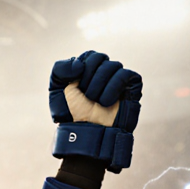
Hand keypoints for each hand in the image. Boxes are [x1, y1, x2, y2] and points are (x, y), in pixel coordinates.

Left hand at [49, 51, 141, 172]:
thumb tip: (80, 63)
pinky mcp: (132, 86)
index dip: (81, 69)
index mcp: (89, 70)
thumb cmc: (72, 115)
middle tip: (86, 96)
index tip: (76, 86)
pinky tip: (106, 101)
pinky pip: (125, 74)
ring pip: (113, 65)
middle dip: (89, 77)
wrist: (87, 134)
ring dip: (99, 85)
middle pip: (100, 58)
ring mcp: (119, 79)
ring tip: (95, 101)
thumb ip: (60, 69)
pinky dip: (113, 86)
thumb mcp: (56, 90)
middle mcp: (105, 72)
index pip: (89, 55)